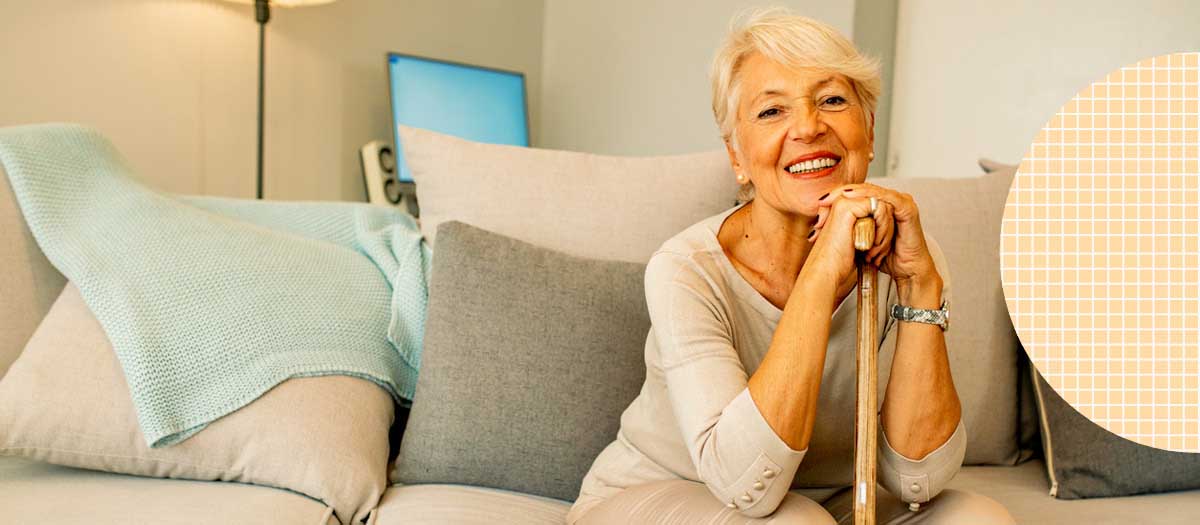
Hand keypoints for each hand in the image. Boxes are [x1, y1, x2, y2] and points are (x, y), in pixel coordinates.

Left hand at [809, 183, 937, 284]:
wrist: (905, 270)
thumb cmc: (885, 258)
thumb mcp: (858, 242)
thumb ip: (844, 229)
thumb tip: (816, 228)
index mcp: (878, 206)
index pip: (855, 194)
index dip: (837, 197)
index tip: (819, 205)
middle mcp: (889, 201)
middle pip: (862, 190)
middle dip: (841, 195)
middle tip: (824, 200)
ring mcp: (900, 203)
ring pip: (873, 192)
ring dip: (855, 196)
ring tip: (840, 197)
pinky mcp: (907, 208)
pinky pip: (888, 198)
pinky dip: (872, 198)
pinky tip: (859, 199)